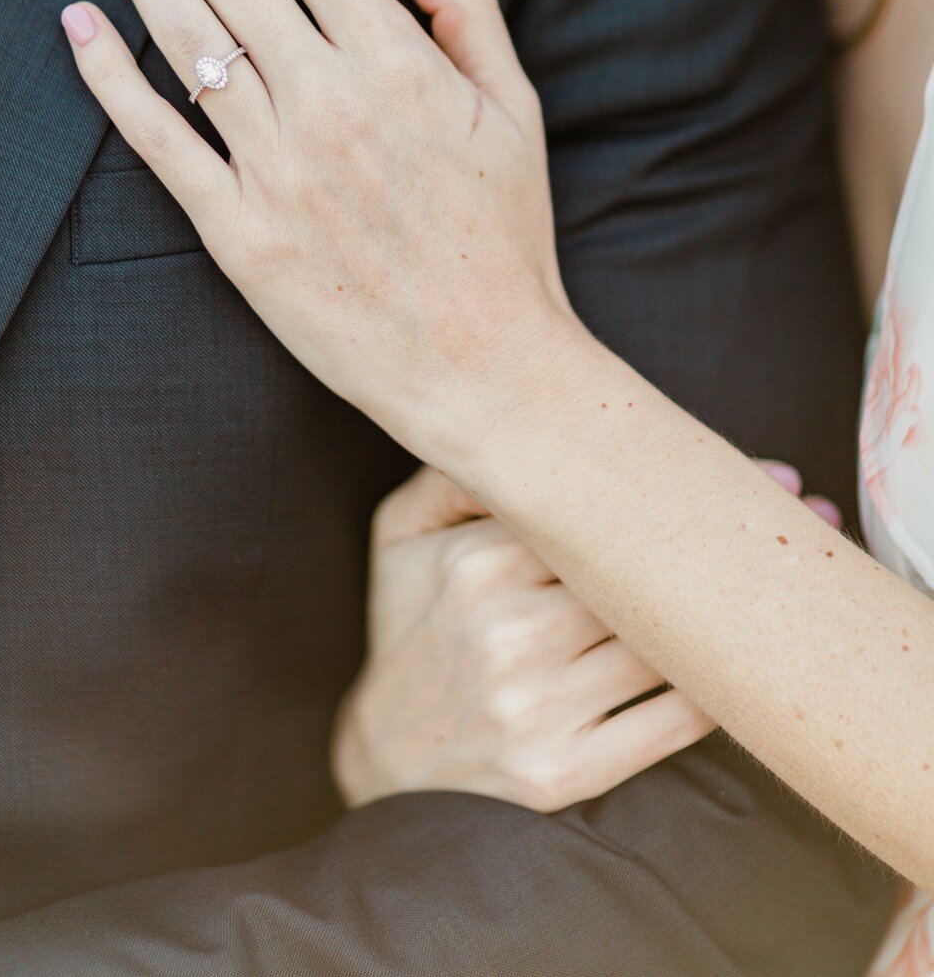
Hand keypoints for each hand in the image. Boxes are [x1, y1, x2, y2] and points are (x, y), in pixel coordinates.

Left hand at [62, 0, 574, 476]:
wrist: (485, 367)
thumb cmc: (502, 235)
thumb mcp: (512, 105)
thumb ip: (456, 1)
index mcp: (399, 61)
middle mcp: (330, 101)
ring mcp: (276, 166)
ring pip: (186, 38)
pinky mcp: (235, 229)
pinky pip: (158, 136)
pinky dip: (111, 73)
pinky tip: (80, 21)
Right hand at [334, 460, 841, 810]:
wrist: (383, 755)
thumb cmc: (407, 632)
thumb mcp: (398, 540)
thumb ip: (452, 475)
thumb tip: (522, 421)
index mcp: (474, 565)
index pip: (598, 513)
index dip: (685, 489)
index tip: (767, 470)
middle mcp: (507, 633)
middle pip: (646, 575)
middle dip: (729, 542)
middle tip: (810, 512)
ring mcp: (537, 707)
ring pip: (667, 645)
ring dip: (739, 614)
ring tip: (794, 582)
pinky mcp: (563, 772)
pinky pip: (673, 724)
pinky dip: (718, 692)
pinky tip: (746, 664)